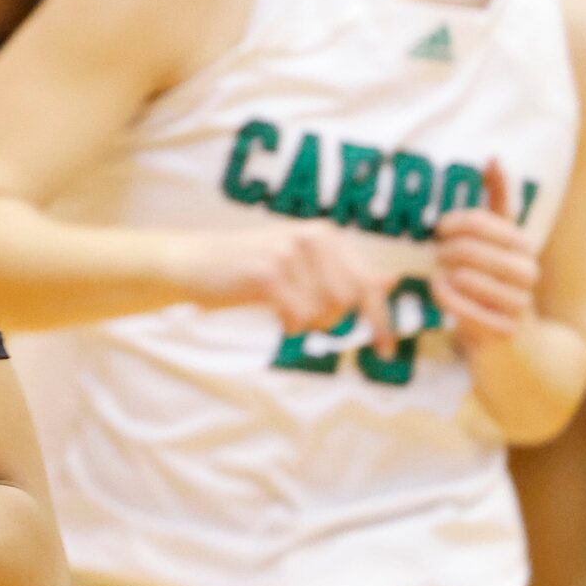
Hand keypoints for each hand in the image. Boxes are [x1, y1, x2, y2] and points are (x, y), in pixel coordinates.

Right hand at [191, 224, 395, 342]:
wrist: (194, 263)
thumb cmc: (249, 269)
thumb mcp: (301, 265)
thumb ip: (344, 272)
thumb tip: (390, 282)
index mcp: (326, 235)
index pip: (368, 283)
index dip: (381, 320)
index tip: (387, 350)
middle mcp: (313, 237)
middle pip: (348, 301)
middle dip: (329, 321)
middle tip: (302, 319)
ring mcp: (290, 253)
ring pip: (323, 311)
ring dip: (304, 322)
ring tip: (282, 310)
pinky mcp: (268, 273)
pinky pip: (297, 316)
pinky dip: (287, 325)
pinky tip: (273, 314)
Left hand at [432, 159, 540, 348]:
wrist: (518, 346)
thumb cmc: (497, 285)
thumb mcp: (498, 243)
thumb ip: (497, 201)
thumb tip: (493, 157)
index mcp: (523, 245)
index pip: (479, 221)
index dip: (452, 222)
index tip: (441, 229)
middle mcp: (526, 272)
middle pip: (467, 249)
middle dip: (444, 251)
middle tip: (438, 257)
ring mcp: (518, 303)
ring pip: (464, 279)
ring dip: (442, 277)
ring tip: (439, 278)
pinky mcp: (504, 331)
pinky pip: (463, 310)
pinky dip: (446, 300)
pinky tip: (441, 294)